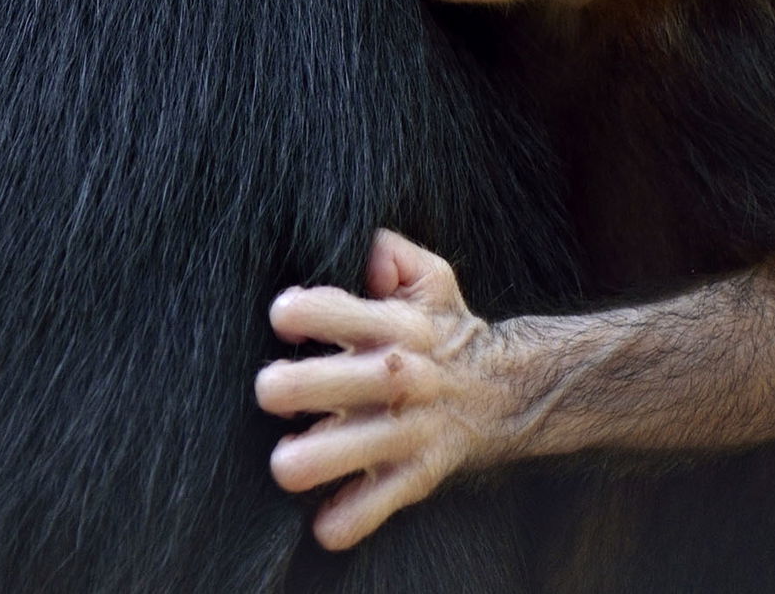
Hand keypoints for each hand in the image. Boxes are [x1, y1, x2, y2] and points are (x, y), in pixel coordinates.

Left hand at [255, 229, 506, 548]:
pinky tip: (324, 522)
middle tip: (268, 388)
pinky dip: (354, 517)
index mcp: (400, 324)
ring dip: (322, 457)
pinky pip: (385, 502)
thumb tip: (364, 257)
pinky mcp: (418, 475)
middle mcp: (404, 375)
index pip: (347, 311)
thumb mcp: (430, 276)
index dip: (309, 310)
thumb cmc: (444, 329)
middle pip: (354, 379)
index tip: (283, 317)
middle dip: (305, 385)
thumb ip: (391, 253)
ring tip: (286, 463)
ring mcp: (412, 429)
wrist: (506, 390)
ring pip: (366, 448)